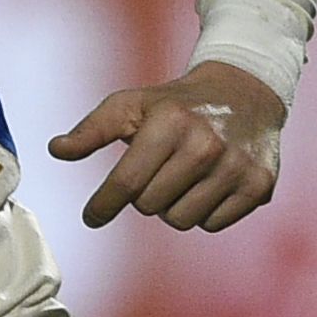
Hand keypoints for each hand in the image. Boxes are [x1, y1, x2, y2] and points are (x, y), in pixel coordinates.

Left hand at [49, 62, 286, 232]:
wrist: (245, 92)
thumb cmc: (176, 103)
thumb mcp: (131, 104)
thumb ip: (92, 130)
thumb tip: (57, 149)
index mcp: (171, 123)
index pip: (126, 184)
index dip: (102, 206)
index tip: (92, 217)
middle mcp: (207, 145)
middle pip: (151, 207)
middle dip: (144, 195)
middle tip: (156, 171)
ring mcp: (236, 167)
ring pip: (181, 220)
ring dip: (173, 206)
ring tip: (181, 178)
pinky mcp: (259, 186)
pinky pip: (213, 224)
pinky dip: (204, 211)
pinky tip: (209, 184)